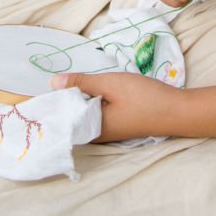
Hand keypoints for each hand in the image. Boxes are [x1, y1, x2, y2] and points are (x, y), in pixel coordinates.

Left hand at [51, 71, 182, 141]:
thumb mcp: (111, 84)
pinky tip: (91, 89)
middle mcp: (94, 135)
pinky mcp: (114, 126)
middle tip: (55, 79)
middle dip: (63, 99)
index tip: (39, 88)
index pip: (60, 118)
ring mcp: (105, 132)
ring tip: (71, 81)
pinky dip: (89, 102)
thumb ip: (82, 83)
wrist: (175, 111)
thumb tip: (52, 83)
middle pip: (69, 116)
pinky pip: (93, 114)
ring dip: (77, 99)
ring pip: (82, 114)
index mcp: (90, 129)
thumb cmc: (143, 98)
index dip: (50, 101)